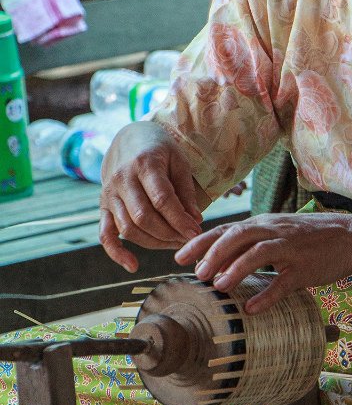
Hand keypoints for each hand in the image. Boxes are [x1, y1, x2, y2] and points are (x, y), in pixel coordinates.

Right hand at [100, 123, 202, 271]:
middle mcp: (122, 179)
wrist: (129, 139)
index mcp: (144, 164)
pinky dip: (116, 252)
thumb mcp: (179, 161)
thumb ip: (186, 191)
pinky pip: (105, 234)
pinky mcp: (103, 207)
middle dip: (169, 233)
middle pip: (144, 217)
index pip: (162, 199)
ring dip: (154, 242)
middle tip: (189, 239)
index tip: (197, 232)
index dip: (180, 220)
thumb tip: (195, 221)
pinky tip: (133, 265)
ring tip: (175, 243)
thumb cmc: (160, 150)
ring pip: (128, 228)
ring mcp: (109, 194)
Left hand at [174, 212, 351, 311]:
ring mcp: (292, 248)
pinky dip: (267, 295)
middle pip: (238, 234)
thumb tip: (218, 262)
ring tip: (219, 285)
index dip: (202, 242)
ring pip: (259, 252)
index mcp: (264, 223)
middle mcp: (275, 231)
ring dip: (236, 268)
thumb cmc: (309, 239)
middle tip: (198, 273)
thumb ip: (251, 243)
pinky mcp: (307, 268)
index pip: (227, 228)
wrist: (351, 237)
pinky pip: (285, 282)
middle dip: (214, 253)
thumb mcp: (278, 233)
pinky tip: (252, 308)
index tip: (179, 257)